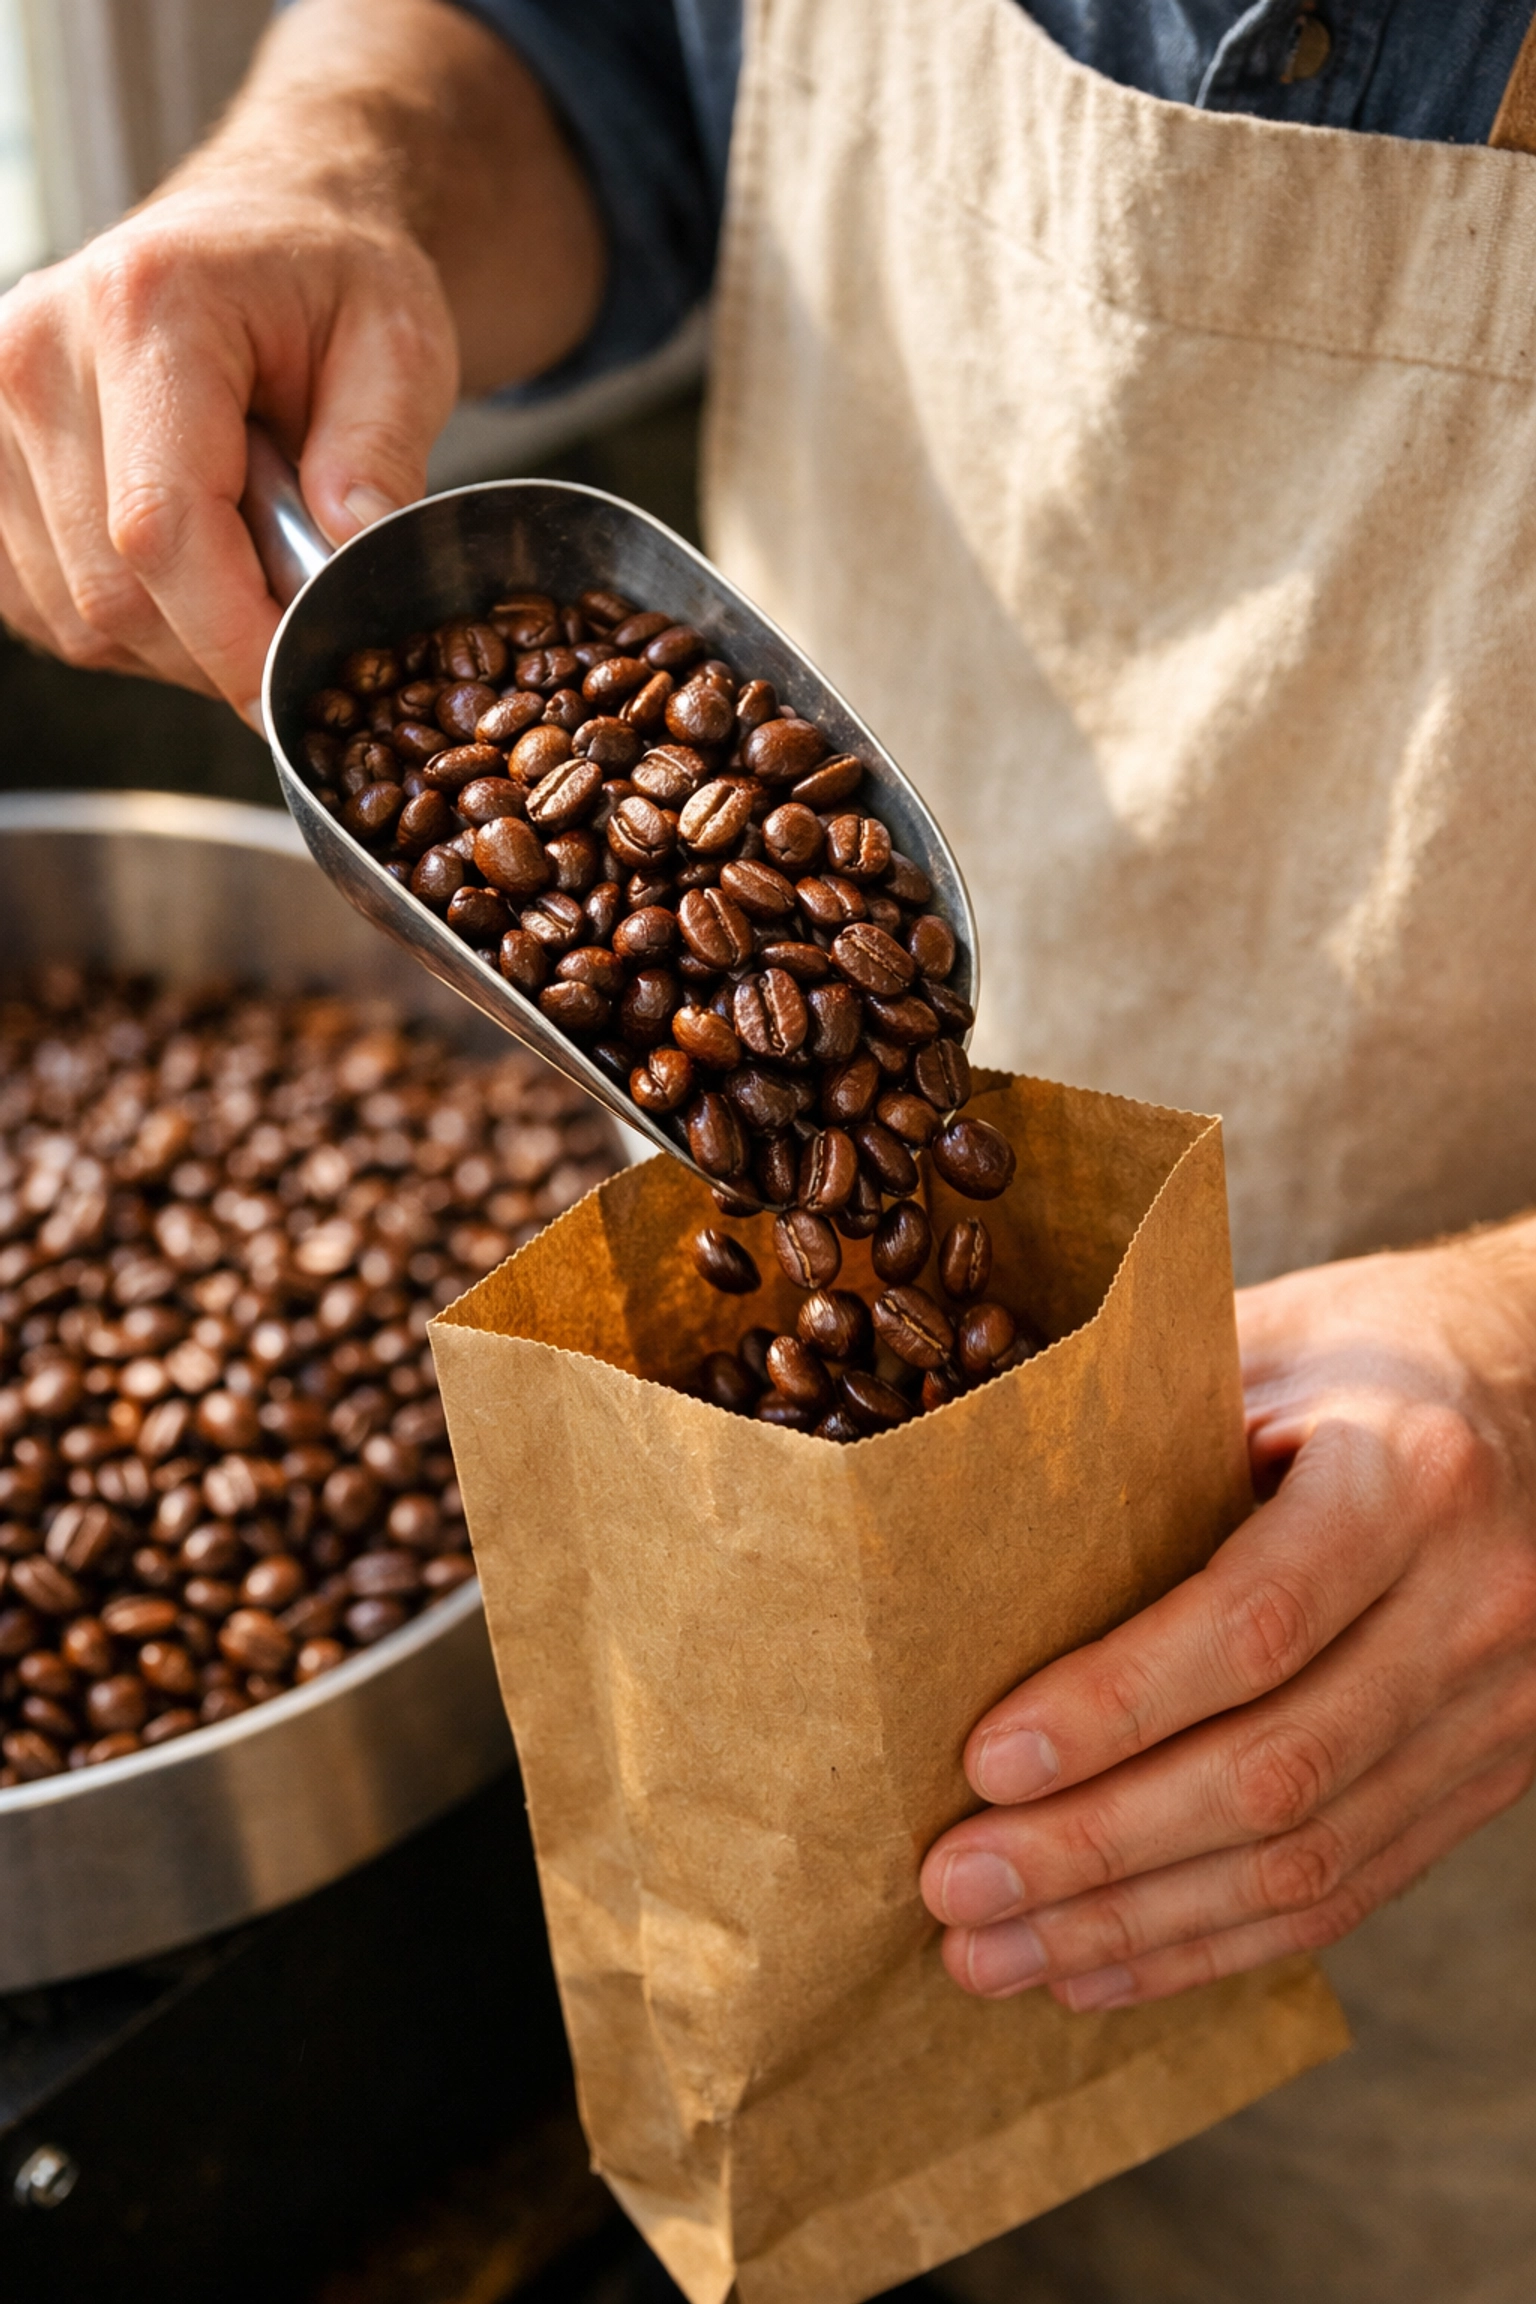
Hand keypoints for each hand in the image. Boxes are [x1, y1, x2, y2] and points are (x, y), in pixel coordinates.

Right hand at [0, 0, 599, 718]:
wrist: (260, 239)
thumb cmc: (332, 285)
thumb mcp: (402, 343)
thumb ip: (381, 449)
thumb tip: (351, 551)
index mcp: (148, 308)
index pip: (161, 526)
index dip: (232, 637)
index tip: (299, 686)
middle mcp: (40, 355)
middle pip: (113, 590)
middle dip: (220, 647)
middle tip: (302, 620)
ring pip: (78, 616)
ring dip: (179, 641)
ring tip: (251, 569)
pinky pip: (46, 610)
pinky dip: (131, 627)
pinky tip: (192, 572)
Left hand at [920, 1224, 1535, 2007]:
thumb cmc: (1366, 1353)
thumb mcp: (1271, 1342)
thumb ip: (1148, 1428)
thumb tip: (956, 1525)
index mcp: (1408, 1476)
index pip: (1254, 1622)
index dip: (1116, 1706)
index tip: (986, 1758)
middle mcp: (1472, 1607)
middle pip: (1274, 1772)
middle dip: (1097, 1847)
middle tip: (951, 1883)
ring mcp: (1494, 1711)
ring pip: (1308, 1862)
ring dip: (1136, 1926)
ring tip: (992, 1953)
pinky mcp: (1484, 1779)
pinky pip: (1347, 1891)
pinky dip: (1213, 1943)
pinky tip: (1098, 1967)